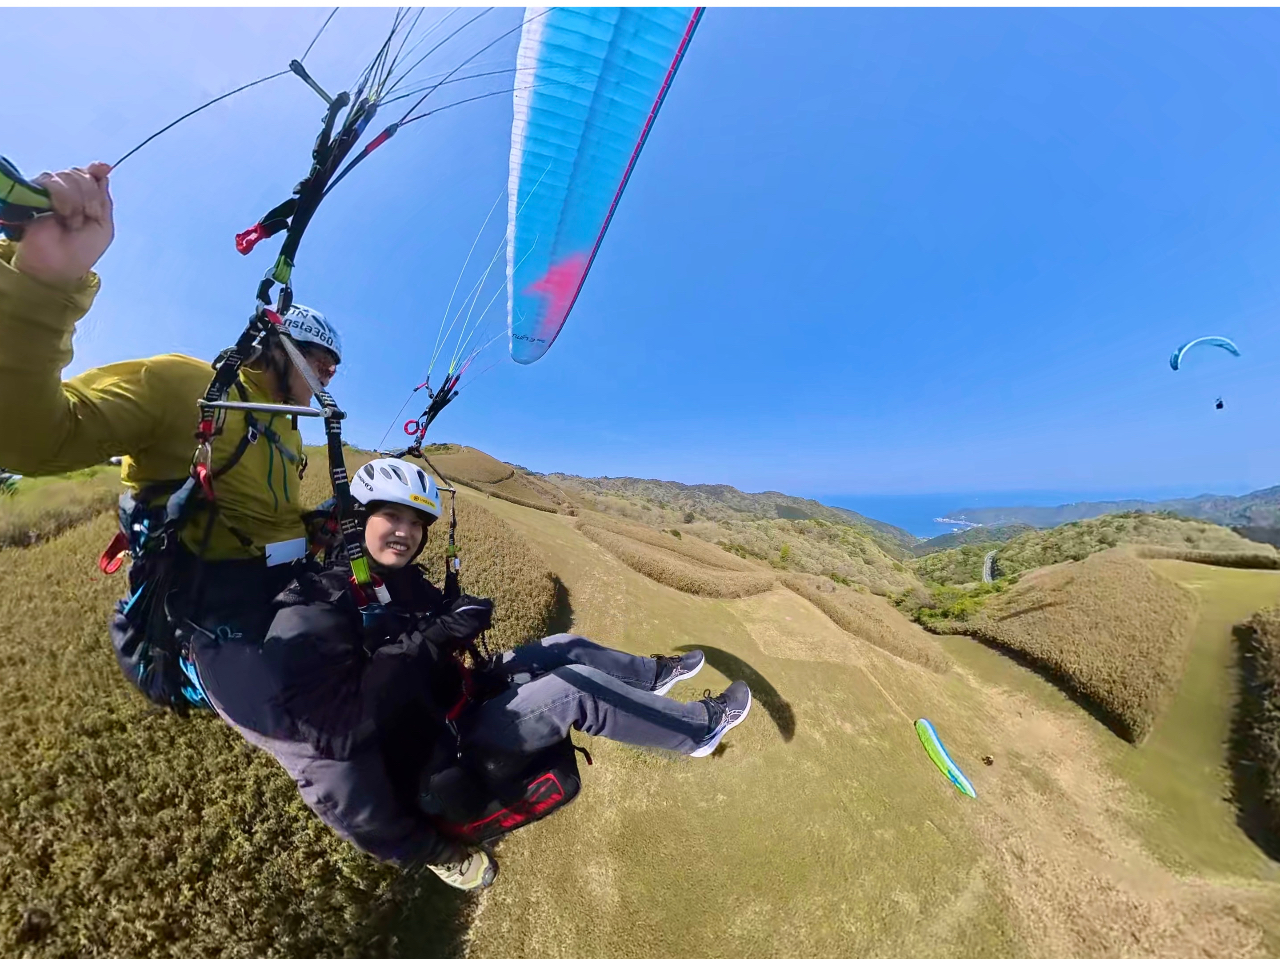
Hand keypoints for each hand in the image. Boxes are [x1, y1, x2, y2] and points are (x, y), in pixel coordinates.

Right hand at [12, 163, 113, 285]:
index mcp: (83, 198)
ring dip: (78, 200)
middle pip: (80, 174)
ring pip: (68, 176)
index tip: (104, 169)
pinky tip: (63, 215)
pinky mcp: (33, 193)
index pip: (89, 174)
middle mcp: (66, 191)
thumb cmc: (83, 249)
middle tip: (89, 216)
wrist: (60, 264)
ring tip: (74, 222)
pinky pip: (52, 182)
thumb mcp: (104, 225)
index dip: (96, 170)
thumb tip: (103, 167)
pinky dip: (64, 198)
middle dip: (90, 196)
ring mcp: (48, 191)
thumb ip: (103, 198)